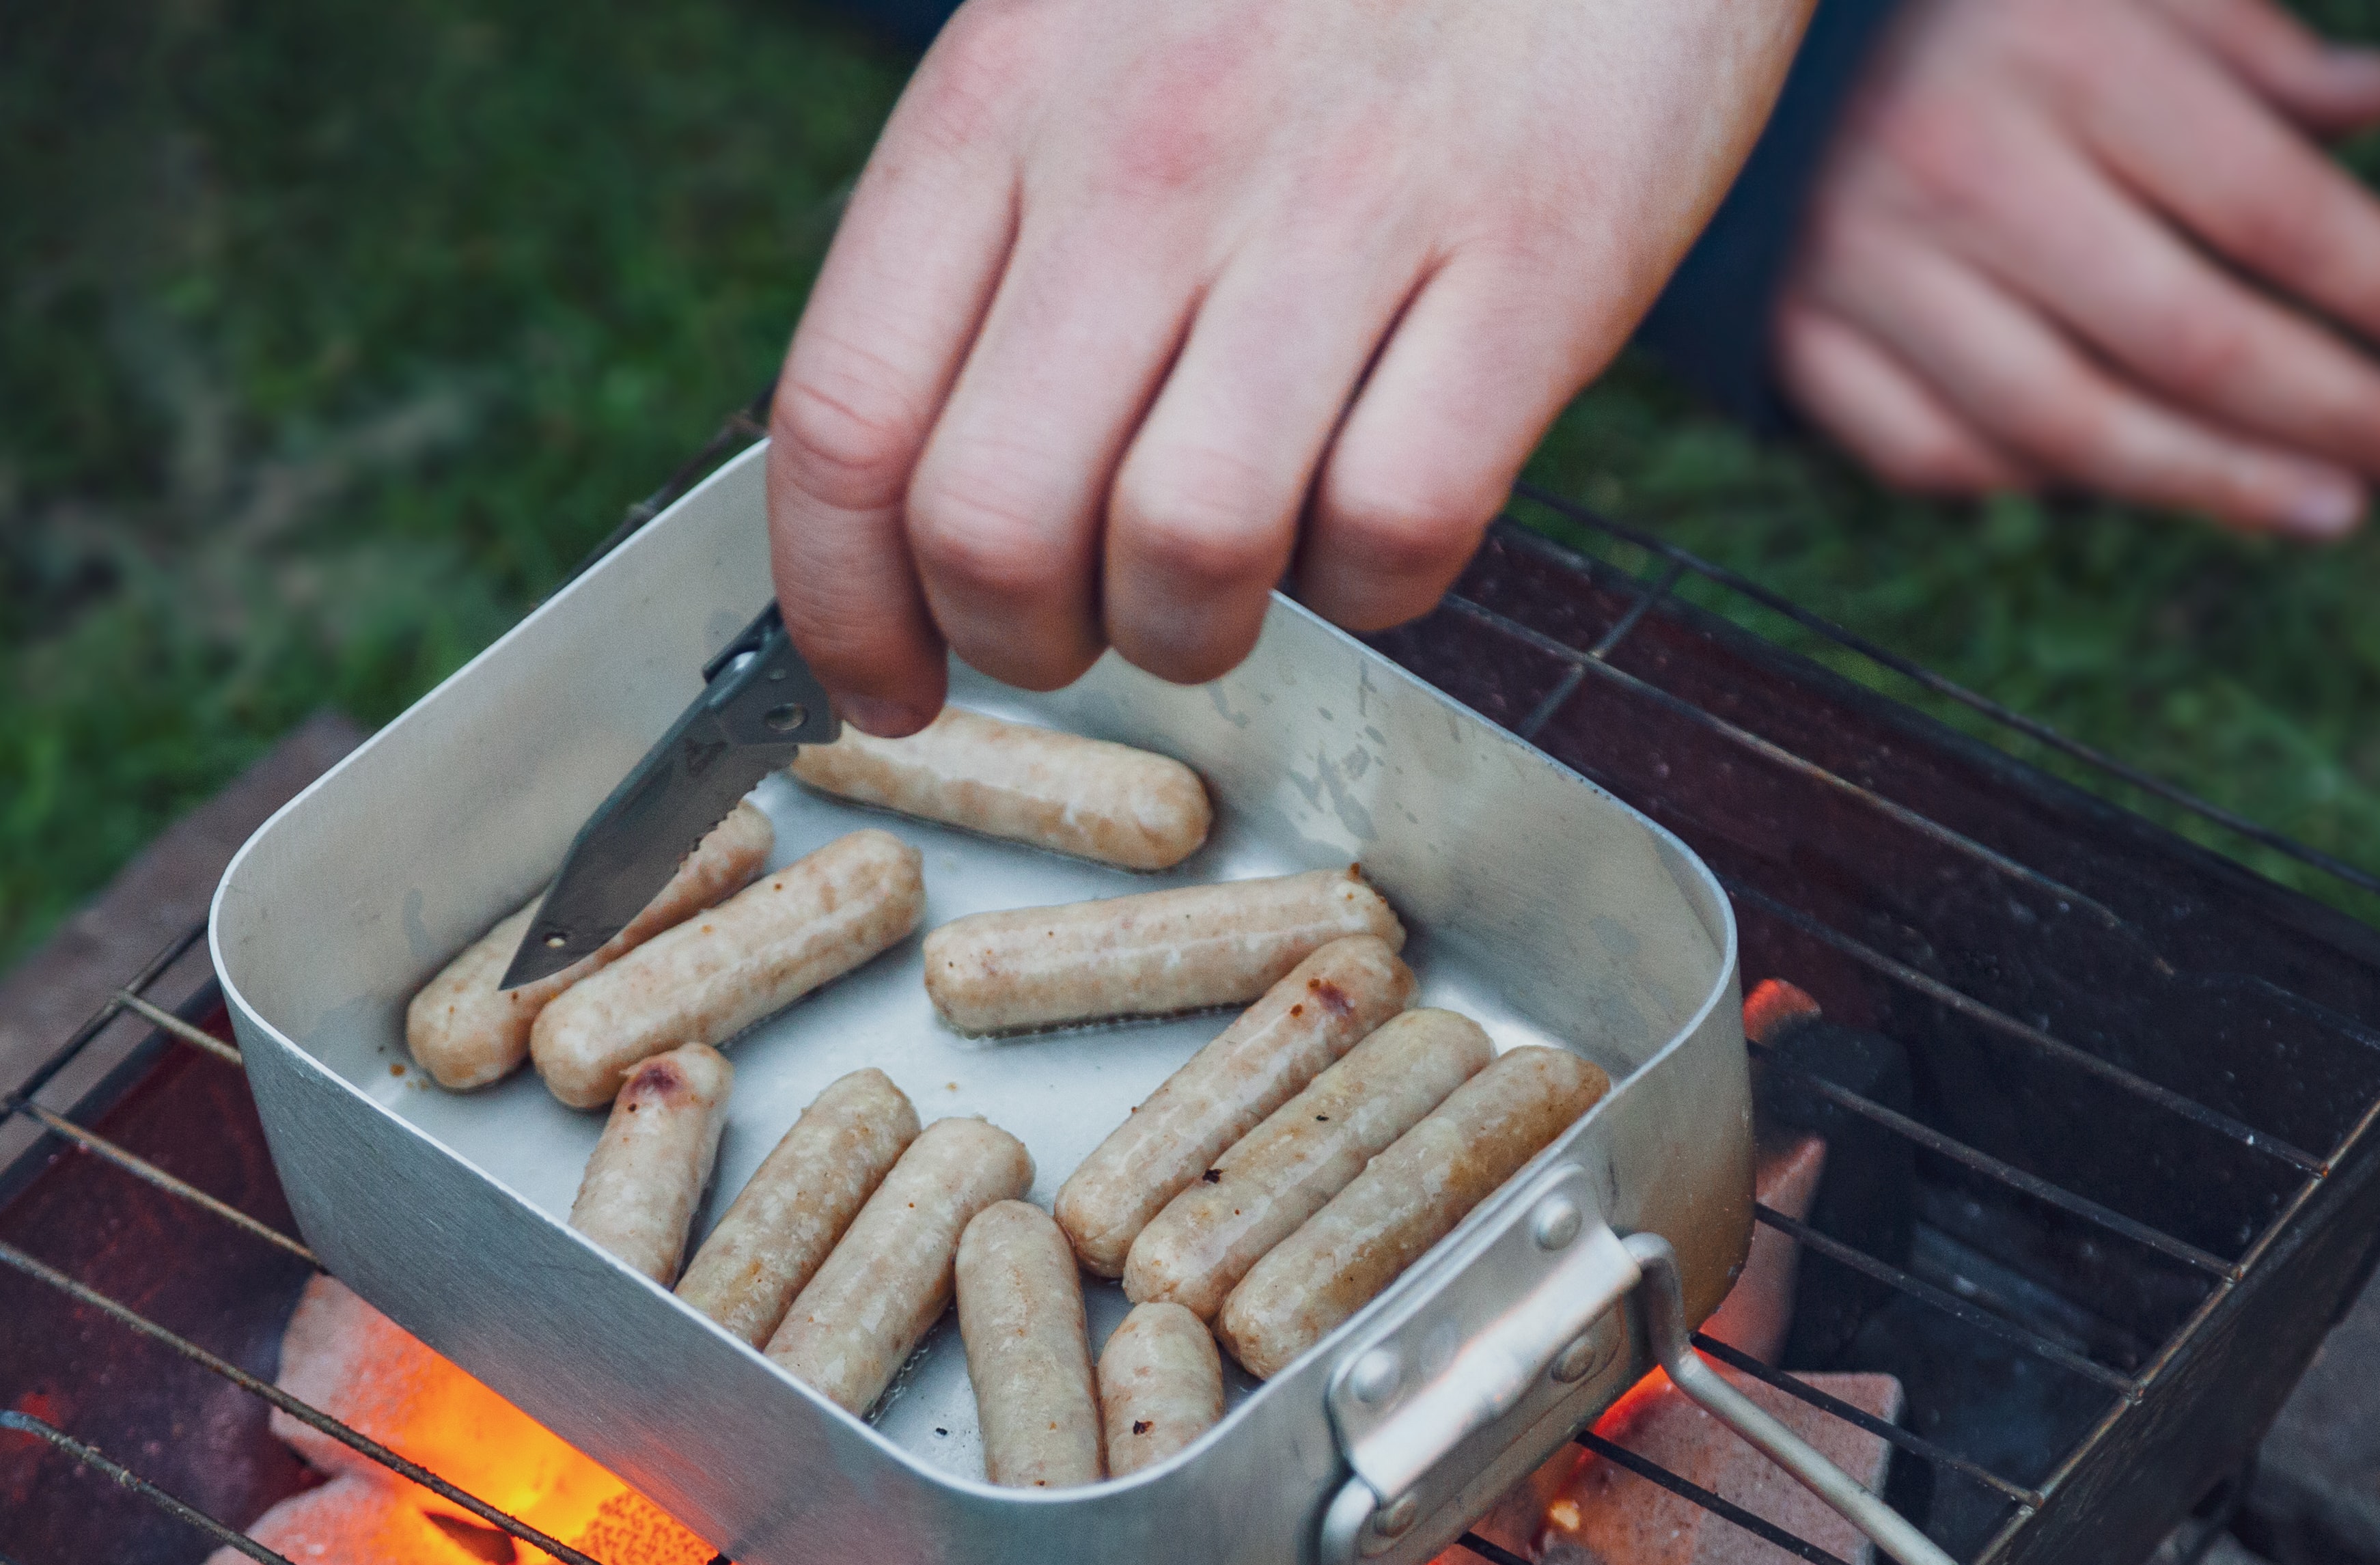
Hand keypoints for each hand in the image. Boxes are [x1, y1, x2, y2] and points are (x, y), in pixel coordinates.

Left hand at [769, 0, 1815, 731]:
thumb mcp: (1089, 39)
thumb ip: (993, 237)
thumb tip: (909, 493)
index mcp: (1006, 100)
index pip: (845, 421)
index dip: (844, 609)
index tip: (888, 686)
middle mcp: (1150, 155)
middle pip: (993, 528)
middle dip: (1028, 641)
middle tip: (1088, 622)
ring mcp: (1346, 205)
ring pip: (1186, 555)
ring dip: (1200, 629)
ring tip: (1240, 574)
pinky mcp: (1536, 256)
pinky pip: (1399, 527)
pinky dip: (1381, 579)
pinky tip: (1385, 503)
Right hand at [1772, 0, 2379, 537]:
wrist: (1703, 18)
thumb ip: (2240, 32)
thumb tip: (2374, 104)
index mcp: (2062, 55)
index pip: (2272, 207)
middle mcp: (1967, 173)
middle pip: (2188, 340)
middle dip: (2337, 415)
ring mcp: (1868, 271)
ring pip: (2069, 429)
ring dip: (2215, 484)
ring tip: (2327, 509)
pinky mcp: (1795, 338)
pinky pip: (1934, 454)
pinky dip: (2033, 483)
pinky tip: (2123, 484)